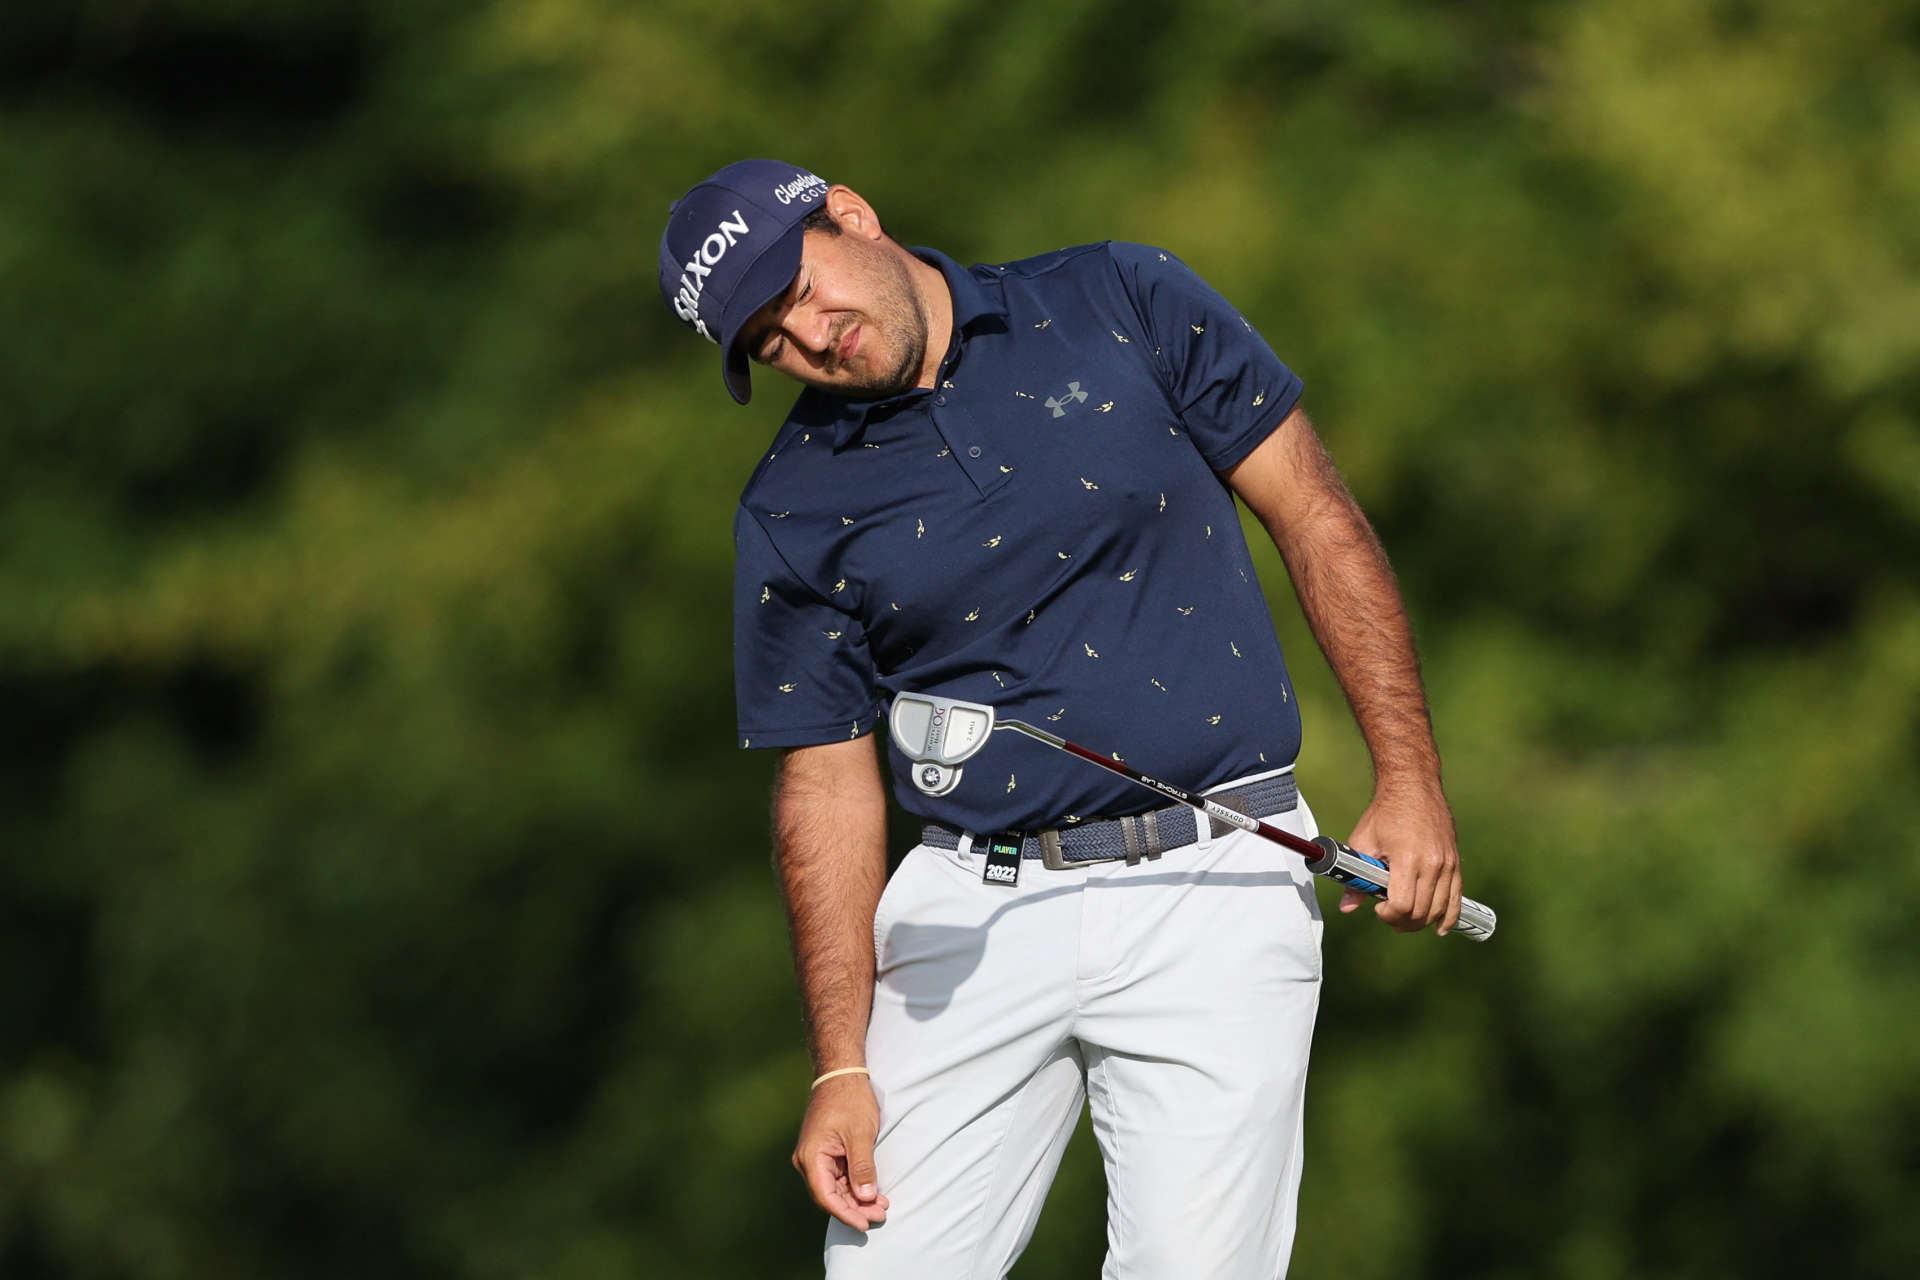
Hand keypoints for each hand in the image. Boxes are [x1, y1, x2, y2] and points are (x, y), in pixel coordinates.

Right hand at [793, 1073, 888, 1230]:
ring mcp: (816, 1157)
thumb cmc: (849, 1100)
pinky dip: (855, 1185)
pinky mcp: (826, 1153)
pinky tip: (873, 1193)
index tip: (865, 1224)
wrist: (841, 1074)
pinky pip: (838, 1176)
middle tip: (880, 1215)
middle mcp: (808, 1160)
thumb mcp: (860, 1134)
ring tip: (881, 1206)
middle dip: (855, 1208)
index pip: (826, 1196)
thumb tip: (866, 1197)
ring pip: (836, 1188)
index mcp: (811, 1157)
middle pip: (830, 1195)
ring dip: (857, 1198)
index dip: (846, 1213)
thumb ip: (862, 1167)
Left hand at [1338, 788, 1461, 935]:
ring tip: (1405, 921)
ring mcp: (1447, 864)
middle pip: (1421, 912)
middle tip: (1387, 916)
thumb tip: (1347, 906)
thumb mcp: (1364, 841)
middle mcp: (1433, 864)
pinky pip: (1456, 898)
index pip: (1402, 905)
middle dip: (1401, 922)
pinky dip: (1448, 917)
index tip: (1377, 909)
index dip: (1387, 915)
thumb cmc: (1385, 812)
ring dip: (1421, 922)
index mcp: (1408, 859)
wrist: (1413, 786)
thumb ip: (1356, 877)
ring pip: (1439, 909)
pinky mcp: (1455, 862)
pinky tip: (1440, 928)